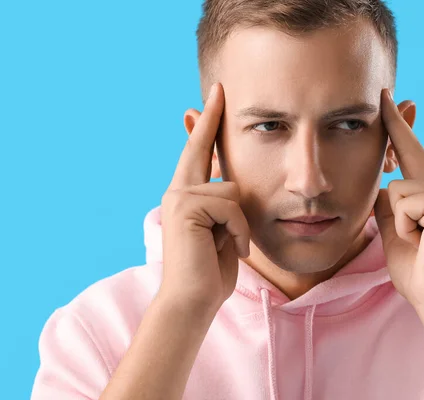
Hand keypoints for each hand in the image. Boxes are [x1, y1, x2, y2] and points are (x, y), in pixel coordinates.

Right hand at [159, 82, 249, 311]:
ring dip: (241, 223)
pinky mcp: (185, 207)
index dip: (205, 125)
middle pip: (202, 148)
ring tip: (231, 246)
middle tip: (219, 87)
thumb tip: (229, 181)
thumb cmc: (212, 269)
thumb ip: (224, 204)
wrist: (194, 300)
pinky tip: (230, 250)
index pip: (198, 152)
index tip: (212, 98)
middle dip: (211, 118)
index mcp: (186, 195)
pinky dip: (239, 231)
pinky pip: (231, 206)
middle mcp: (177, 190)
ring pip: (231, 190)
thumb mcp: (223, 231)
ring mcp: (178, 197)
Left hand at [374, 89, 423, 307]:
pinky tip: (419, 240)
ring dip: (396, 220)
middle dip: (396, 124)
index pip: (410, 152)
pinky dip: (403, 226)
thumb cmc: (415, 266)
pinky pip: (404, 202)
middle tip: (382, 92)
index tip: (387, 98)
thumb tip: (384, 184)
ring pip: (397, 188)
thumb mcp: (396, 228)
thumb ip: (391, 204)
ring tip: (413, 240)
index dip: (397, 126)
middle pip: (409, 150)